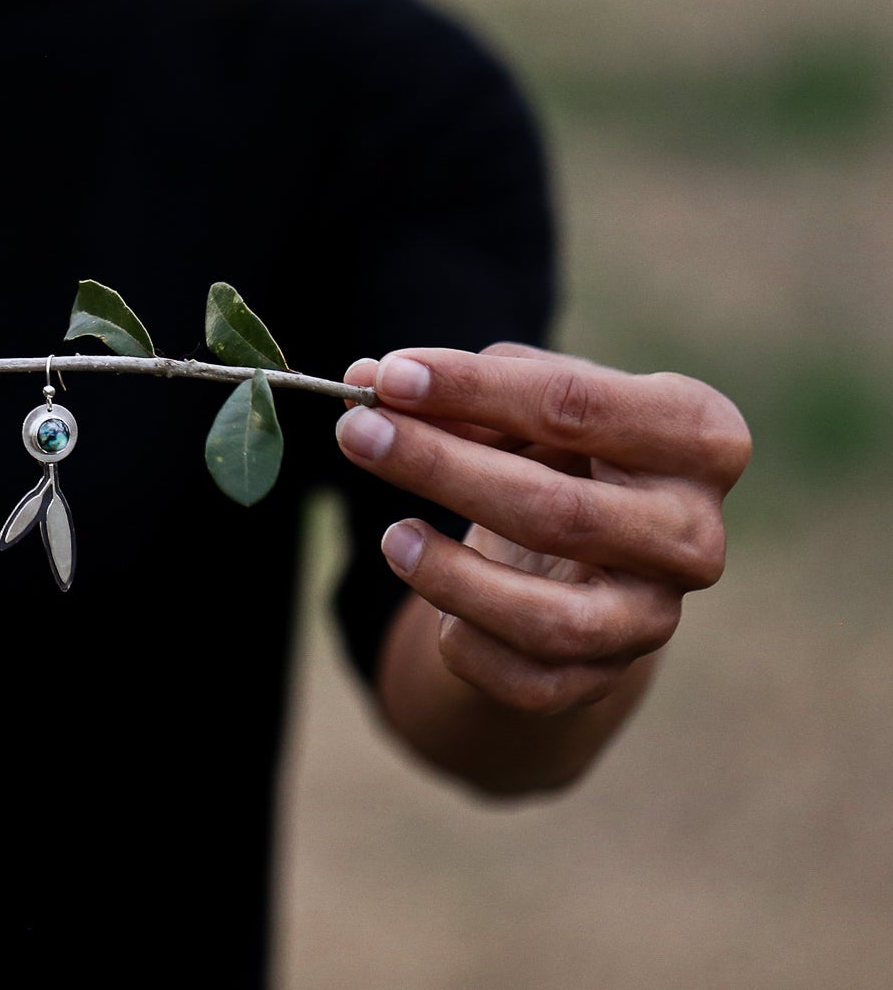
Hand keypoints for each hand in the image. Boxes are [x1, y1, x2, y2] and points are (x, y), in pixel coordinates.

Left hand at [334, 343, 750, 716]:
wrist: (595, 550)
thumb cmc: (562, 451)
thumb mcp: (529, 406)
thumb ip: (462, 394)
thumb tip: (369, 380)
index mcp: (697, 438)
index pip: (576, 408)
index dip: (474, 389)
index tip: (389, 376)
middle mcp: (692, 533)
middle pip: (556, 512)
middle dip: (441, 468)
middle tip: (358, 432)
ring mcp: (655, 614)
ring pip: (551, 619)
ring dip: (452, 577)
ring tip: (391, 535)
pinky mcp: (605, 676)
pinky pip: (527, 680)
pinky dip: (465, 642)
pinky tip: (430, 601)